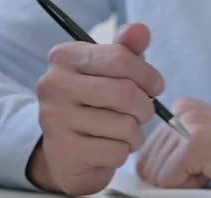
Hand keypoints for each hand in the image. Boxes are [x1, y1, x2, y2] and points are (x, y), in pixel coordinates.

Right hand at [27, 23, 163, 195]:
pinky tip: (109, 149)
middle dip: (145, 108)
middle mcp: (54, 84)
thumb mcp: (111, 74)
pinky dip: (122, 153)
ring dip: (135, 135)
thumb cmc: (96, 107)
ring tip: (123, 134)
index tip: (156, 87)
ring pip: (125, 125)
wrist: (69, 154)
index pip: (121, 59)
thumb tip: (141, 30)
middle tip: (143, 114)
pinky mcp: (65, 152)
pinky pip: (117, 151)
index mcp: (65, 57)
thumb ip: (127, 51)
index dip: (149, 76)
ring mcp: (55, 119)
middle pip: (125, 93)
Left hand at [137, 98, 210, 189]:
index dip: (173, 173)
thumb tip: (141, 175)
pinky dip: (192, 188)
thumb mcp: (206, 146)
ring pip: (157, 175)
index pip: (148, 155)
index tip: (207, 165)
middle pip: (147, 165)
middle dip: (177, 179)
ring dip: (186, 184)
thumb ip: (175, 152)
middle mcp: (181, 111)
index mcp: (181, 110)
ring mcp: (187, 126)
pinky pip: (169, 182)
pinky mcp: (194, 144)